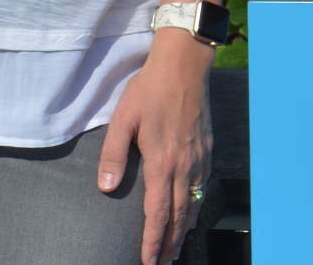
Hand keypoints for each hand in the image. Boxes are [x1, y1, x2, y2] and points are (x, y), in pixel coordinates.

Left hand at [99, 32, 213, 264]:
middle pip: (180, 214)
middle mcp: (184, 165)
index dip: (152, 240)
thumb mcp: (123, 120)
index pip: (158, 213)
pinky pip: (203, 185)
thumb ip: (113, 155)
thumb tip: (106, 188)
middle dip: (171, 242)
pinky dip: (197, 205)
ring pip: (194, 202)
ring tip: (177, 246)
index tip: (148, 260)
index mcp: (162, 162)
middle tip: (164, 262)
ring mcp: (199, 157)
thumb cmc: (149, 91)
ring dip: (185, 228)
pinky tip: (192, 209)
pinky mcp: (206, 148)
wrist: (185, 65)